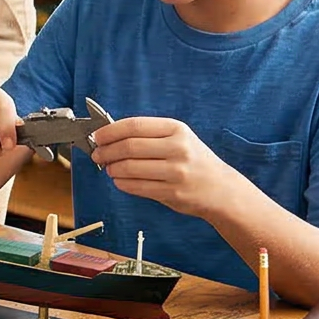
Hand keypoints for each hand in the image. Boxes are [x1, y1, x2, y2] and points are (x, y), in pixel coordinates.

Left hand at [89, 117, 248, 218]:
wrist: (221, 189)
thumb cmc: (193, 161)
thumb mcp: (179, 138)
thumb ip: (149, 135)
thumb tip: (109, 135)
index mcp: (177, 129)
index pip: (135, 125)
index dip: (110, 131)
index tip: (97, 136)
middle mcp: (178, 148)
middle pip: (129, 147)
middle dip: (106, 151)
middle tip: (97, 154)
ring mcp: (176, 172)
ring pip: (130, 168)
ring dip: (112, 168)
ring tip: (109, 168)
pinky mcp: (172, 193)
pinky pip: (137, 187)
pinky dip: (122, 183)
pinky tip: (120, 180)